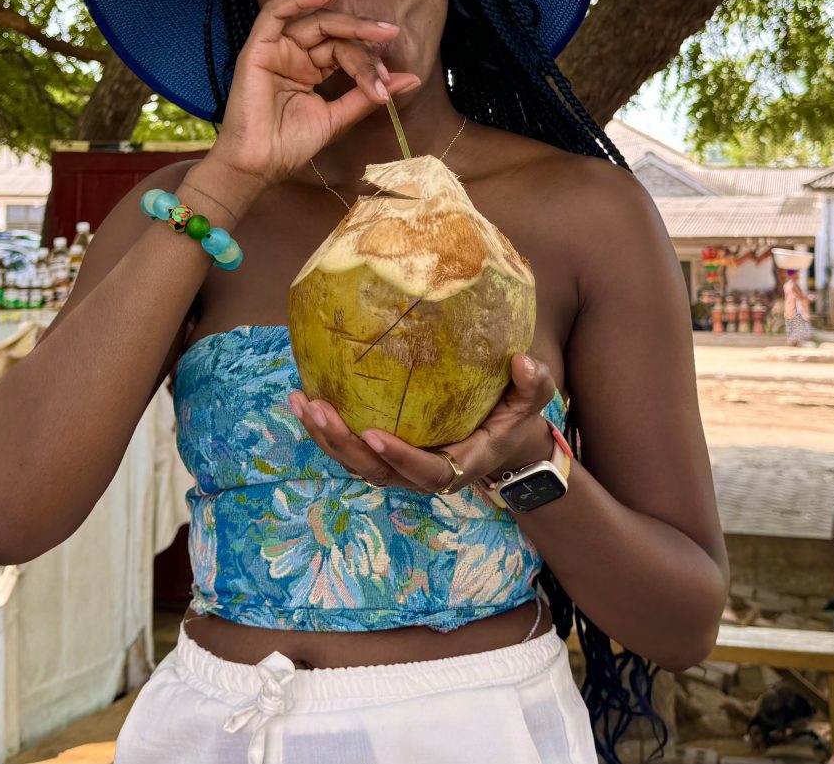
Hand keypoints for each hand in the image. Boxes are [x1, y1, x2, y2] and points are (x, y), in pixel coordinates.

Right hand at [204, 0, 422, 192]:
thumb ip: (368, 95)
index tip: (385, 85)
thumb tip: (411, 79)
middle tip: (390, 37)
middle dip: (364, 37)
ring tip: (374, 30)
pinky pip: (275, 14)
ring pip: (314, 22)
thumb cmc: (291, 145)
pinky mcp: (258, 48)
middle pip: (333, 34)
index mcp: (310, 69)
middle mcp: (294, 55)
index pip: (344, 52)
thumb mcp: (338, 117)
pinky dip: (297, 0)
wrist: (259, 165)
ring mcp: (276, 50)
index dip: (367, 64)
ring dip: (347, 23)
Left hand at [287, 353, 559, 495]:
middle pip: (376, 471)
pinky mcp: (382, 453)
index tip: (375, 434)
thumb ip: (534, 384)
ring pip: (355, 463)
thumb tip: (522, 360)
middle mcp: (421, 473)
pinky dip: (323, 428)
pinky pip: (348, 447)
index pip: (427, 473)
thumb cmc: (513, 420)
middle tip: (319, 410)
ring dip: (325, 437)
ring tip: (301, 403)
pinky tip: (300, 398)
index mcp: (458, 466)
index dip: (401, 458)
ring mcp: (398, 466)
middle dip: (344, 445)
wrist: (501, 443)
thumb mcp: (532, 403)